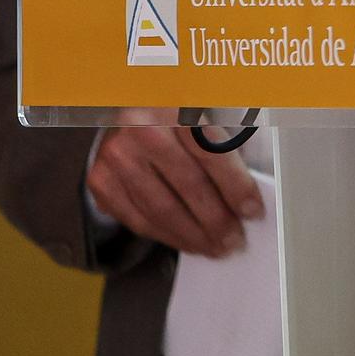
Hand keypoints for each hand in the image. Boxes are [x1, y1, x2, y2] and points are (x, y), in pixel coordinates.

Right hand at [85, 114, 263, 257]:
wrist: (125, 112)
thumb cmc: (174, 116)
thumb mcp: (203, 114)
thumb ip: (224, 143)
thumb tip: (248, 193)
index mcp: (175, 108)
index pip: (212, 154)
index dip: (236, 187)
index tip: (253, 211)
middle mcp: (142, 130)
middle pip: (188, 186)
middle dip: (216, 220)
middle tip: (235, 241)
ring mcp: (117, 157)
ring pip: (162, 209)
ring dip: (193, 235)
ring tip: (215, 247)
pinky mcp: (101, 181)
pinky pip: (139, 219)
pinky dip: (167, 236)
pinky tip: (187, 241)